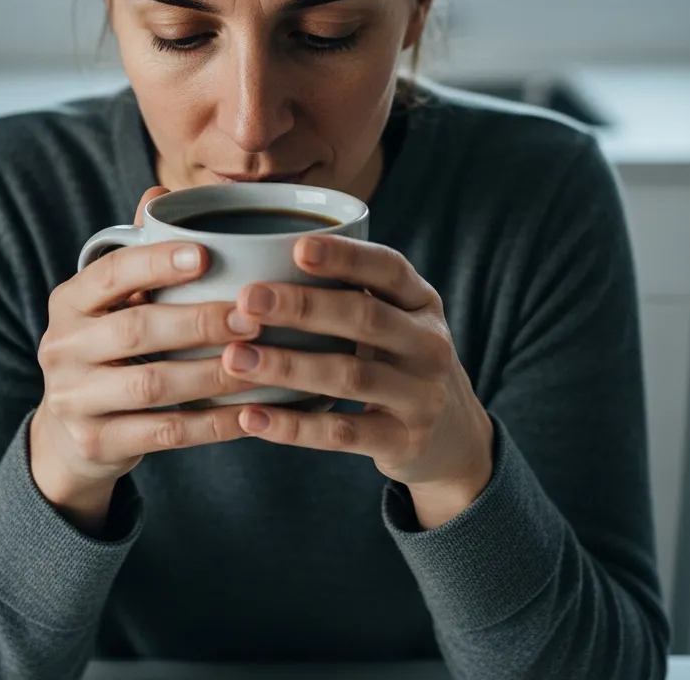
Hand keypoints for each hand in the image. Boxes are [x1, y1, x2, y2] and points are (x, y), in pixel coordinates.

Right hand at [30, 186, 266, 518]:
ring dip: (213, 374)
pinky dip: (213, 423)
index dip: (156, 263)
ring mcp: (75, 399)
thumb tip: (161, 194)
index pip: (111, 273)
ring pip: (153, 385)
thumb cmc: (108, 348)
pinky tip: (252, 413)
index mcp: (69, 301)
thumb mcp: (112, 302)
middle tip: (254, 316)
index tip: (205, 255)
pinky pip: (165, 432)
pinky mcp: (97, 442)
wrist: (71, 434)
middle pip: (136, 331)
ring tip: (261, 362)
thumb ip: (139, 253)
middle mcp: (62, 347)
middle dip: (199, 322)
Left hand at [220, 233, 494, 527]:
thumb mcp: (398, 320)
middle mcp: (428, 344)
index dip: (345, 257)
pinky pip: (342, 434)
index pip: (388, 269)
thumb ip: (354, 292)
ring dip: (287, 366)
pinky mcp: (403, 442)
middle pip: (364, 318)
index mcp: (422, 302)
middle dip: (302, 307)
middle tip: (247, 299)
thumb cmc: (401, 360)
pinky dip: (294, 427)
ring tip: (235, 359)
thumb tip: (261, 257)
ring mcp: (420, 396)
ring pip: (349, 376)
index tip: (297, 247)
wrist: (454, 438)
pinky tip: (252, 417)